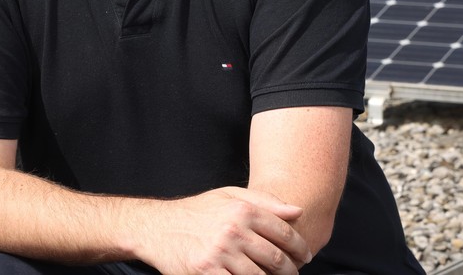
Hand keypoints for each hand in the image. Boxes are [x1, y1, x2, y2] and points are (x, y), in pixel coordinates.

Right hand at [133, 187, 310, 274]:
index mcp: (241, 210)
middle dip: (290, 270)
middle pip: (277, 259)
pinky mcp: (207, 272)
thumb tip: (298, 211)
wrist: (157, 228)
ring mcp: (220, 254)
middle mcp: (233, 231)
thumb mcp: (227, 196)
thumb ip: (264, 201)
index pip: (284, 233)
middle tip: (293, 273)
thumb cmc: (195, 212)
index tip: (305, 256)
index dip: (300, 248)